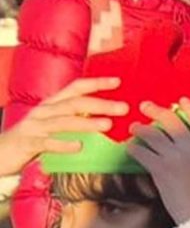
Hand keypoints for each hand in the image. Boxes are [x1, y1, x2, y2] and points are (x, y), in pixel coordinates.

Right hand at [0, 75, 125, 177]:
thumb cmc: (31, 138)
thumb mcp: (54, 125)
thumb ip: (74, 120)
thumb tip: (104, 119)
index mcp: (51, 104)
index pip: (75, 88)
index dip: (95, 83)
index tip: (118, 81)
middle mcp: (43, 111)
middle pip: (74, 103)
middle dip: (100, 104)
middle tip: (123, 108)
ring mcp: (34, 126)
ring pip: (62, 121)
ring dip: (86, 122)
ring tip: (107, 124)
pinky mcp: (27, 143)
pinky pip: (46, 143)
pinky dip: (63, 144)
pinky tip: (78, 146)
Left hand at [127, 102, 189, 222]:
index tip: (180, 101)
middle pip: (172, 121)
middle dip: (157, 111)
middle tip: (145, 106)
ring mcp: (175, 157)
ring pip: (154, 134)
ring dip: (141, 129)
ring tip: (134, 127)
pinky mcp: (160, 168)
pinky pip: (142, 152)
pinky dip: (134, 148)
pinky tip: (130, 148)